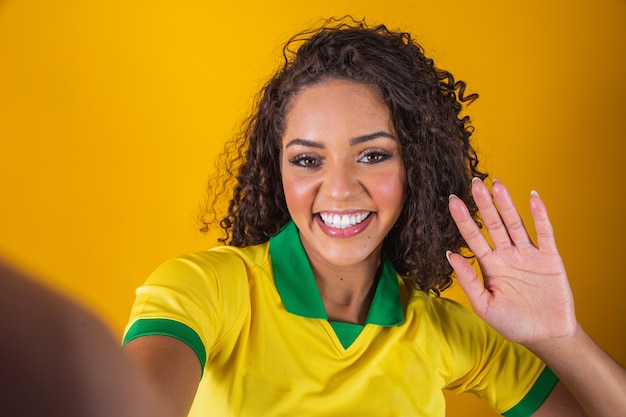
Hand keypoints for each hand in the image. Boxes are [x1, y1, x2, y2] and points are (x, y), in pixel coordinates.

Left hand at [447, 178, 577, 346]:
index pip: (473, 237)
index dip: (463, 219)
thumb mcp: (484, 305)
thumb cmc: (512, 323)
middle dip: (484, 204)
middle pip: (493, 224)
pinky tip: (532, 197)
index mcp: (490, 266)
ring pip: (515, 224)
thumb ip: (468, 280)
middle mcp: (508, 255)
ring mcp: (529, 255)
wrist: (546, 337)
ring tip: (497, 184)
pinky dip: (540, 215)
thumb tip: (451, 255)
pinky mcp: (550, 258)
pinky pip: (545, 233)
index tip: (452, 200)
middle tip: (474, 182)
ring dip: (507, 204)